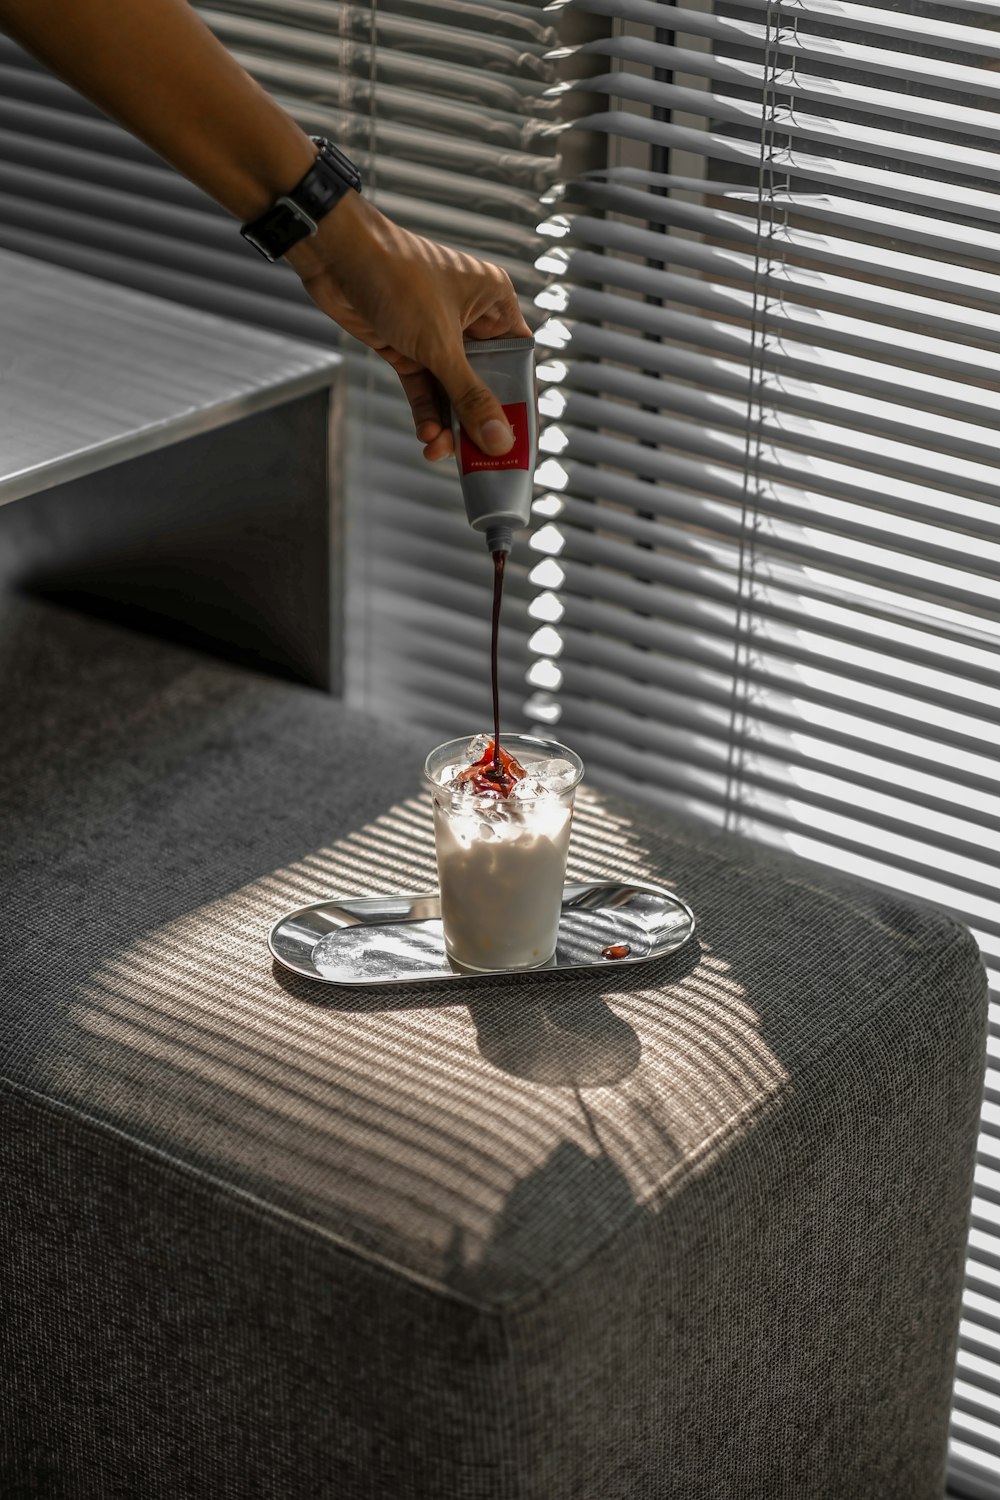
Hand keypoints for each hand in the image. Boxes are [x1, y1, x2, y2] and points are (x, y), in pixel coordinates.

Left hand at [286, 192, 533, 461]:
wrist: (337, 256)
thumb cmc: (398, 279)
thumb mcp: (440, 346)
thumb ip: (469, 396)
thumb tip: (498, 440)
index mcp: (495, 304)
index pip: (518, 363)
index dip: (519, 404)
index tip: (518, 441)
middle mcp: (471, 320)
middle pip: (484, 382)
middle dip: (477, 420)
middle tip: (477, 458)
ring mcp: (438, 335)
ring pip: (452, 390)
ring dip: (447, 422)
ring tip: (439, 450)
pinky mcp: (408, 346)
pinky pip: (425, 387)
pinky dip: (426, 411)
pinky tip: (426, 435)